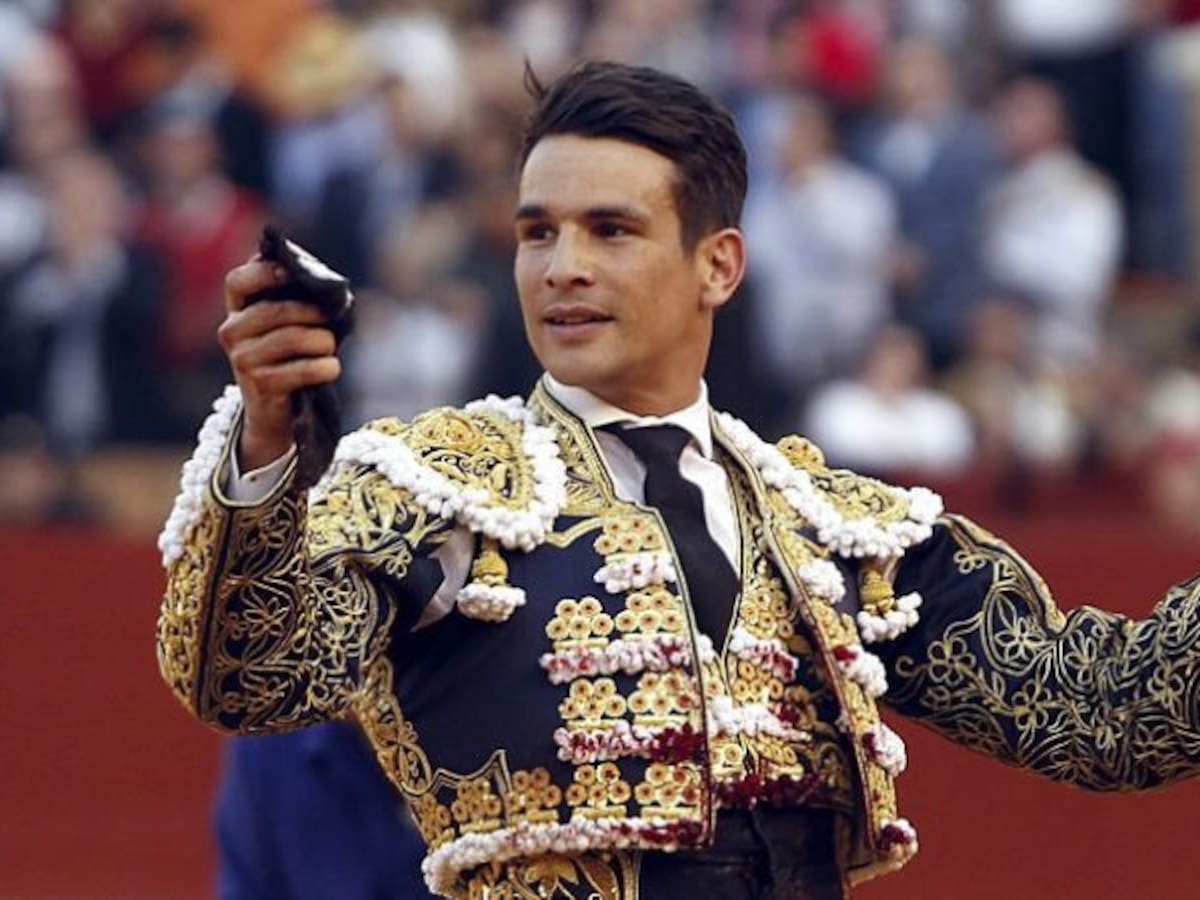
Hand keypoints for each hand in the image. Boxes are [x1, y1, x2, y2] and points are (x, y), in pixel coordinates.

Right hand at [217, 259, 340, 470]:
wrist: (273, 412)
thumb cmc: (288, 357)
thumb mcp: (286, 325)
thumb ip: (298, 300)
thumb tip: (330, 286)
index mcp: (237, 310)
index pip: (238, 282)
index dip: (263, 273)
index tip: (290, 274)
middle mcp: (232, 332)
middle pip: (276, 310)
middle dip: (313, 312)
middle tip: (331, 318)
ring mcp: (243, 360)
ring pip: (293, 338)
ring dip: (324, 341)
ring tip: (329, 347)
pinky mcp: (261, 385)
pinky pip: (303, 369)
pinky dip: (326, 366)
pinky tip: (331, 367)